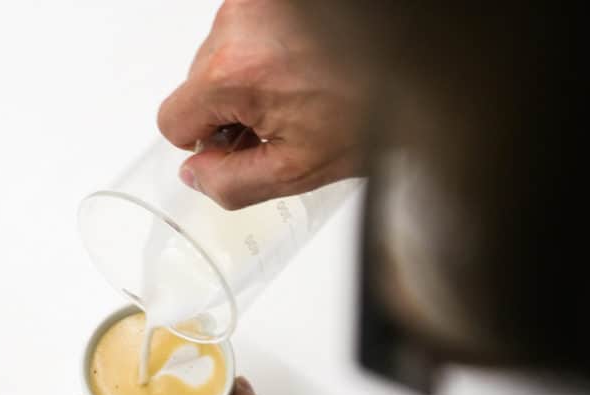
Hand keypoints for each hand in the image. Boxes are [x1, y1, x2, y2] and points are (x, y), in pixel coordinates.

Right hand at [157, 0, 366, 209]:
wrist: (416, 65)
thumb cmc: (369, 110)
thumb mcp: (298, 168)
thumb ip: (234, 182)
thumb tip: (198, 176)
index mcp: (233, 73)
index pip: (173, 120)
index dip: (206, 143)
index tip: (241, 143)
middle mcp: (236, 26)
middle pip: (197, 85)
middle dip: (231, 108)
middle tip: (283, 118)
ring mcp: (253, 3)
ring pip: (221, 56)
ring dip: (250, 78)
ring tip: (300, 89)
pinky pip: (246, 32)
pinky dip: (267, 52)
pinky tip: (303, 66)